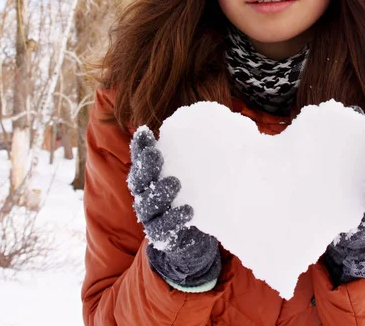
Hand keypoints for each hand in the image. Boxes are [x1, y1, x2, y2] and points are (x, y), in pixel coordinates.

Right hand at [128, 126, 220, 287]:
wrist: (197, 239)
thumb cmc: (196, 197)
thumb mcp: (196, 176)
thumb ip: (200, 157)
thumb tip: (226, 126)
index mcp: (151, 178)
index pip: (140, 160)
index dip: (139, 147)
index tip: (146, 132)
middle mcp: (146, 196)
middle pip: (138, 181)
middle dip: (145, 167)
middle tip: (156, 154)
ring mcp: (152, 218)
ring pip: (147, 205)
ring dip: (159, 193)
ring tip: (174, 183)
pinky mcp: (162, 237)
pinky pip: (162, 229)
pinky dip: (173, 219)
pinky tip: (187, 210)